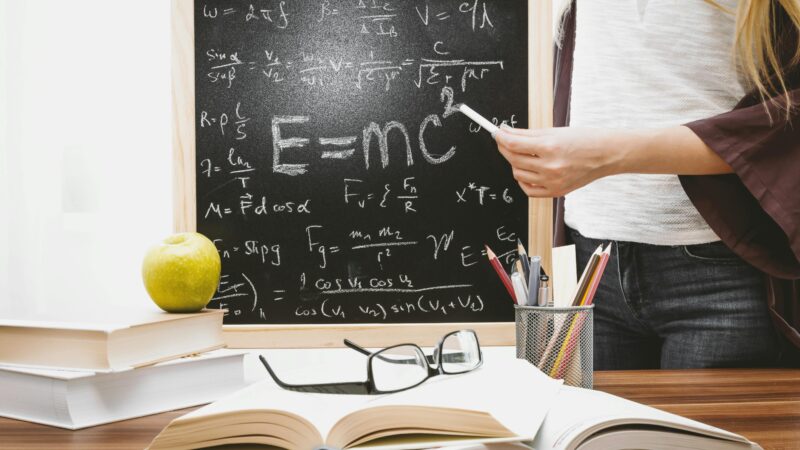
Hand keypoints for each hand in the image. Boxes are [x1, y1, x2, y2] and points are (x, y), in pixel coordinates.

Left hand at [495, 126, 621, 197]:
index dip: (500, 137)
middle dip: (505, 148)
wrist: (606, 155)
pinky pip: (528, 189)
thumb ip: (527, 134)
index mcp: (550, 148)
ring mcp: (552, 182)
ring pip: (518, 174)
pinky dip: (523, 180)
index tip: (496, 133)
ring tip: (522, 154)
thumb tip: (506, 132)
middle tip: (504, 140)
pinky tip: (527, 170)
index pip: (514, 144)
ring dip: (515, 163)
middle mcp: (550, 167)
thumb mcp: (555, 132)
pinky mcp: (555, 192)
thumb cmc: (583, 140)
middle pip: (514, 159)